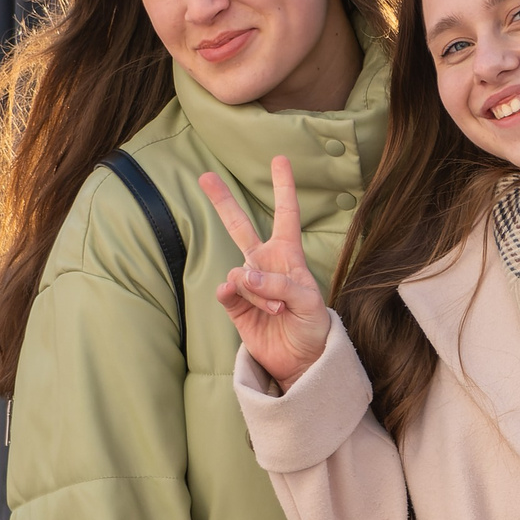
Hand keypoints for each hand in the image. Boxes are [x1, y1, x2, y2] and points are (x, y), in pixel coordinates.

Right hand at [200, 156, 329, 384]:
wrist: (300, 361)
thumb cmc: (313, 326)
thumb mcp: (309, 302)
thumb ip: (280, 285)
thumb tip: (244, 274)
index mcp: (289, 256)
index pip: (286, 215)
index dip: (283, 187)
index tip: (279, 159)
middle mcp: (265, 264)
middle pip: (239, 226)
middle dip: (223, 202)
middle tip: (206, 176)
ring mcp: (247, 284)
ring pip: (238, 271)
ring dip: (257, 291)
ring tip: (275, 310)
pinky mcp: (234, 306)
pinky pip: (227, 292)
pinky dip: (235, 296)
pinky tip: (238, 299)